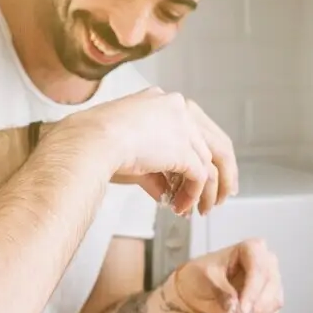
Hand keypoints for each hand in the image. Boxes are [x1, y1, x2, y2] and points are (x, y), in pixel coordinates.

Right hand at [57, 89, 235, 215]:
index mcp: (162, 101)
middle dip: (224, 172)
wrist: (89, 141)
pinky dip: (193, 195)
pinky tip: (181, 207)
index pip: (197, 126)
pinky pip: (199, 177)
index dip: (206, 152)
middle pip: (215, 141)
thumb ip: (155, 169)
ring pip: (210, 163)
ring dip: (206, 191)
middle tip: (224, 194)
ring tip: (200, 210)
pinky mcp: (183, 149)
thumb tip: (166, 192)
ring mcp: (183, 126)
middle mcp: (177, 108)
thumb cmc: (95, 143)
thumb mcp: (131, 152)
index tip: (210, 171)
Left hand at [171, 238, 282, 312]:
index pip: (259, 268)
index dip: (253, 291)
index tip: (242, 310)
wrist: (198, 289)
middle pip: (271, 286)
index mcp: (251, 249)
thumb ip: (222, 291)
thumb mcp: (206, 277)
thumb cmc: (202, 274)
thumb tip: (235, 307)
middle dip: (256, 309)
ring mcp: (270, 281)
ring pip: (274, 302)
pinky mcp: (270, 300)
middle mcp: (266, 262)